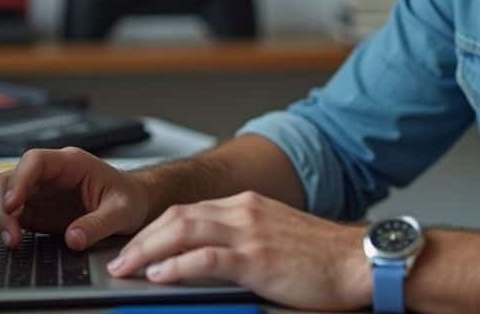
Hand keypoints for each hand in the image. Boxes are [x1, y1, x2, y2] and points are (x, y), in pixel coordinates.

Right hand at [0, 146, 150, 251]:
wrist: (132, 202)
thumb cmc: (128, 198)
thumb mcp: (122, 211)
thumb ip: (98, 224)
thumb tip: (73, 239)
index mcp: (71, 163)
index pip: (34, 160)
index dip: (19, 180)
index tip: (14, 205)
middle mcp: (49, 174)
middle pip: (9, 178)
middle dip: (3, 206)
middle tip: (12, 236)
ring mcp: (39, 191)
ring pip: (2, 194)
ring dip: (0, 216)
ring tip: (13, 241)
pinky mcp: (35, 209)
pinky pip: (8, 213)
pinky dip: (5, 225)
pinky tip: (16, 240)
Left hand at [107, 191, 370, 311]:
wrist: (360, 260)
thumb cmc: (325, 257)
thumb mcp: (277, 237)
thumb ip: (245, 240)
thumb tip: (211, 260)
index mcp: (249, 205)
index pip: (188, 210)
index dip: (156, 227)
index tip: (136, 244)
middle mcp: (245, 211)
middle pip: (177, 216)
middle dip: (142, 237)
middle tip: (119, 257)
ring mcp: (250, 233)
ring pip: (183, 231)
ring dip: (148, 250)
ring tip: (127, 266)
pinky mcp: (257, 258)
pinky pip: (206, 257)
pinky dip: (176, 265)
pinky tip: (159, 275)